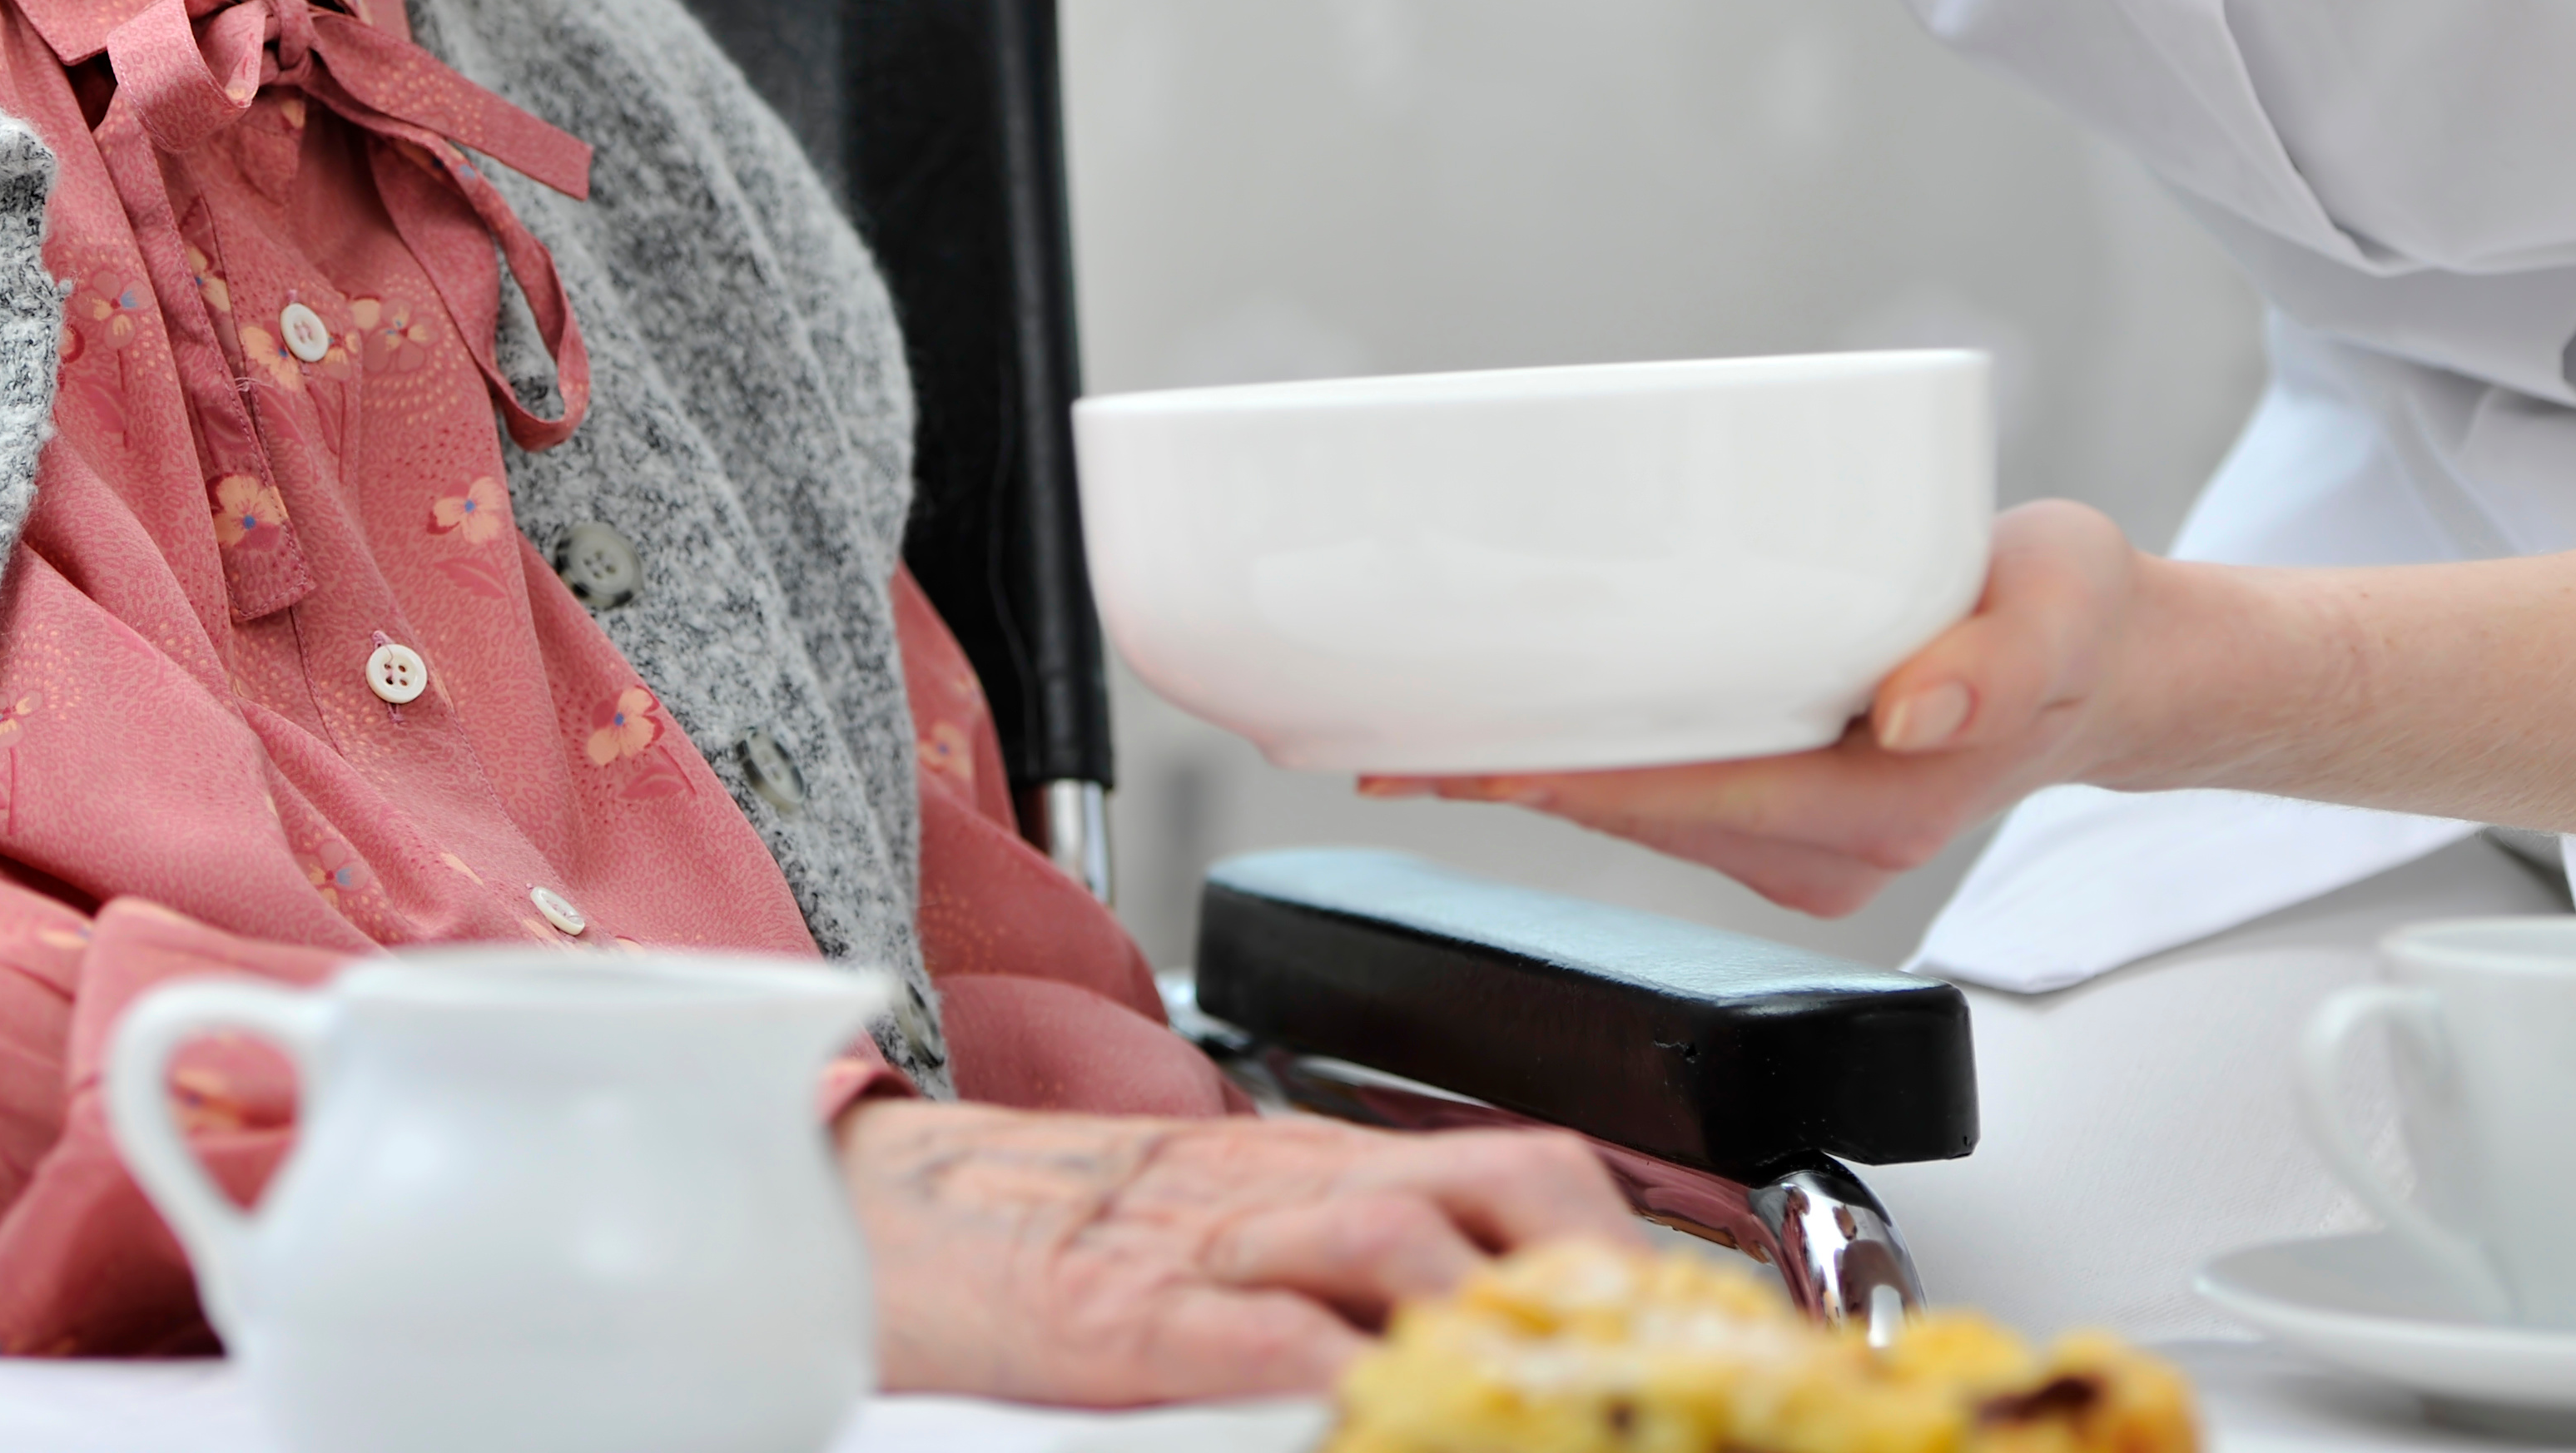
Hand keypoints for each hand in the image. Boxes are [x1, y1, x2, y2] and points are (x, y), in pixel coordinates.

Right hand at [838, 1098, 1632, 1403]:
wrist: (871, 1210)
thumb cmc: (1046, 1241)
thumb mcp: (1226, 1235)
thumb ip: (1344, 1278)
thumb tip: (1478, 1351)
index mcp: (1324, 1174)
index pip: (1524, 1173)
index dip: (1630, 1244)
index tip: (1704, 1337)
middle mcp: (1286, 1189)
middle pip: (1499, 1185)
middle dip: (1597, 1277)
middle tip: (1643, 1367)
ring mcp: (1200, 1242)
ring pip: (1393, 1240)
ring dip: (1487, 1323)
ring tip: (1540, 1397)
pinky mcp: (1108, 1310)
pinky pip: (1242, 1328)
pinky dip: (1322, 1368)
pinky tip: (1365, 1401)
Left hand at [1368, 502, 2198, 914]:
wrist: (2115, 667)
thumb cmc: (2079, 621)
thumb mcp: (2062, 603)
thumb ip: (1999, 657)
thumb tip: (1916, 712)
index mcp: (1882, 805)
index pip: (1690, 798)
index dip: (1571, 778)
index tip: (1465, 757)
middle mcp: (1831, 848)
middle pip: (1638, 815)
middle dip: (1510, 779)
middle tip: (1376, 738)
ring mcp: (1806, 847)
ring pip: (1639, 814)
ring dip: (1536, 772)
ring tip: (1411, 727)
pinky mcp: (1790, 823)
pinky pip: (1664, 799)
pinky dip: (1590, 764)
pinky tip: (1517, 726)